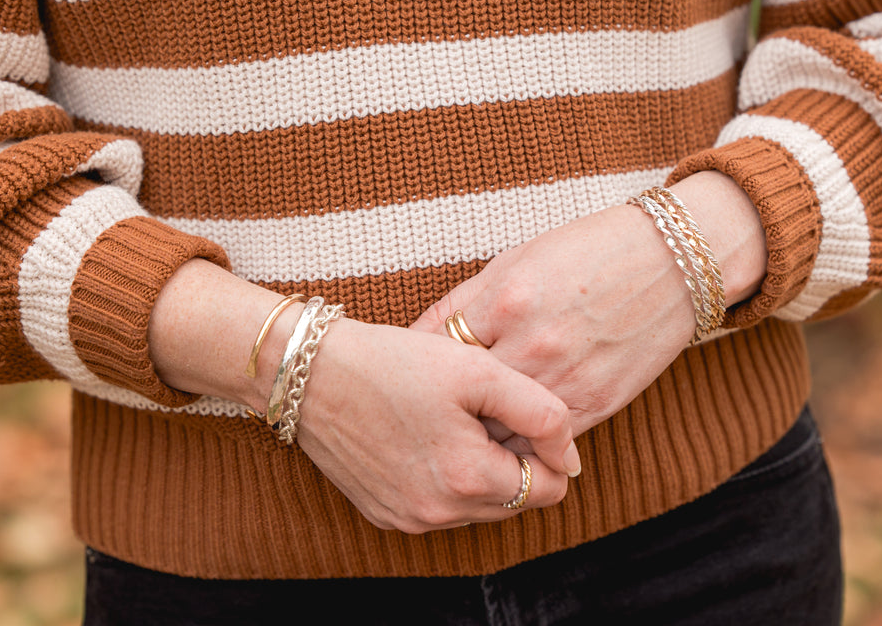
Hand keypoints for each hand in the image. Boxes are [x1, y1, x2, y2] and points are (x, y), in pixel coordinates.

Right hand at [298, 318, 580, 532]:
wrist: (310, 372)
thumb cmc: (394, 362)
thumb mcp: (479, 370)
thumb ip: (541, 413)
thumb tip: (572, 457)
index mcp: (468, 478)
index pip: (548, 488)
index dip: (547, 449)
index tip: (522, 412)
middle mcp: (438, 512)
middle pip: (514, 501)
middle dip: (515, 460)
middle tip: (488, 411)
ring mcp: (407, 518)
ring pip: (478, 506)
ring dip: (482, 470)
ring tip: (456, 419)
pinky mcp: (384, 513)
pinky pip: (439, 507)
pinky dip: (447, 478)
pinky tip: (428, 434)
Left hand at [412, 204, 693, 441]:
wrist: (673, 262)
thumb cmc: (589, 251)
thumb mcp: (518, 260)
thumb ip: (467, 301)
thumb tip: (419, 338)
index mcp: (505, 300)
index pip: (436, 347)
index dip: (416, 363)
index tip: (405, 373)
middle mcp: (532, 344)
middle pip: (461, 396)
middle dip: (439, 405)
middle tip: (421, 412)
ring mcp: (565, 379)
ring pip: (498, 429)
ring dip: (477, 431)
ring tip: (459, 430)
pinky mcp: (596, 404)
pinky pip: (541, 441)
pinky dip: (521, 442)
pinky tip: (507, 434)